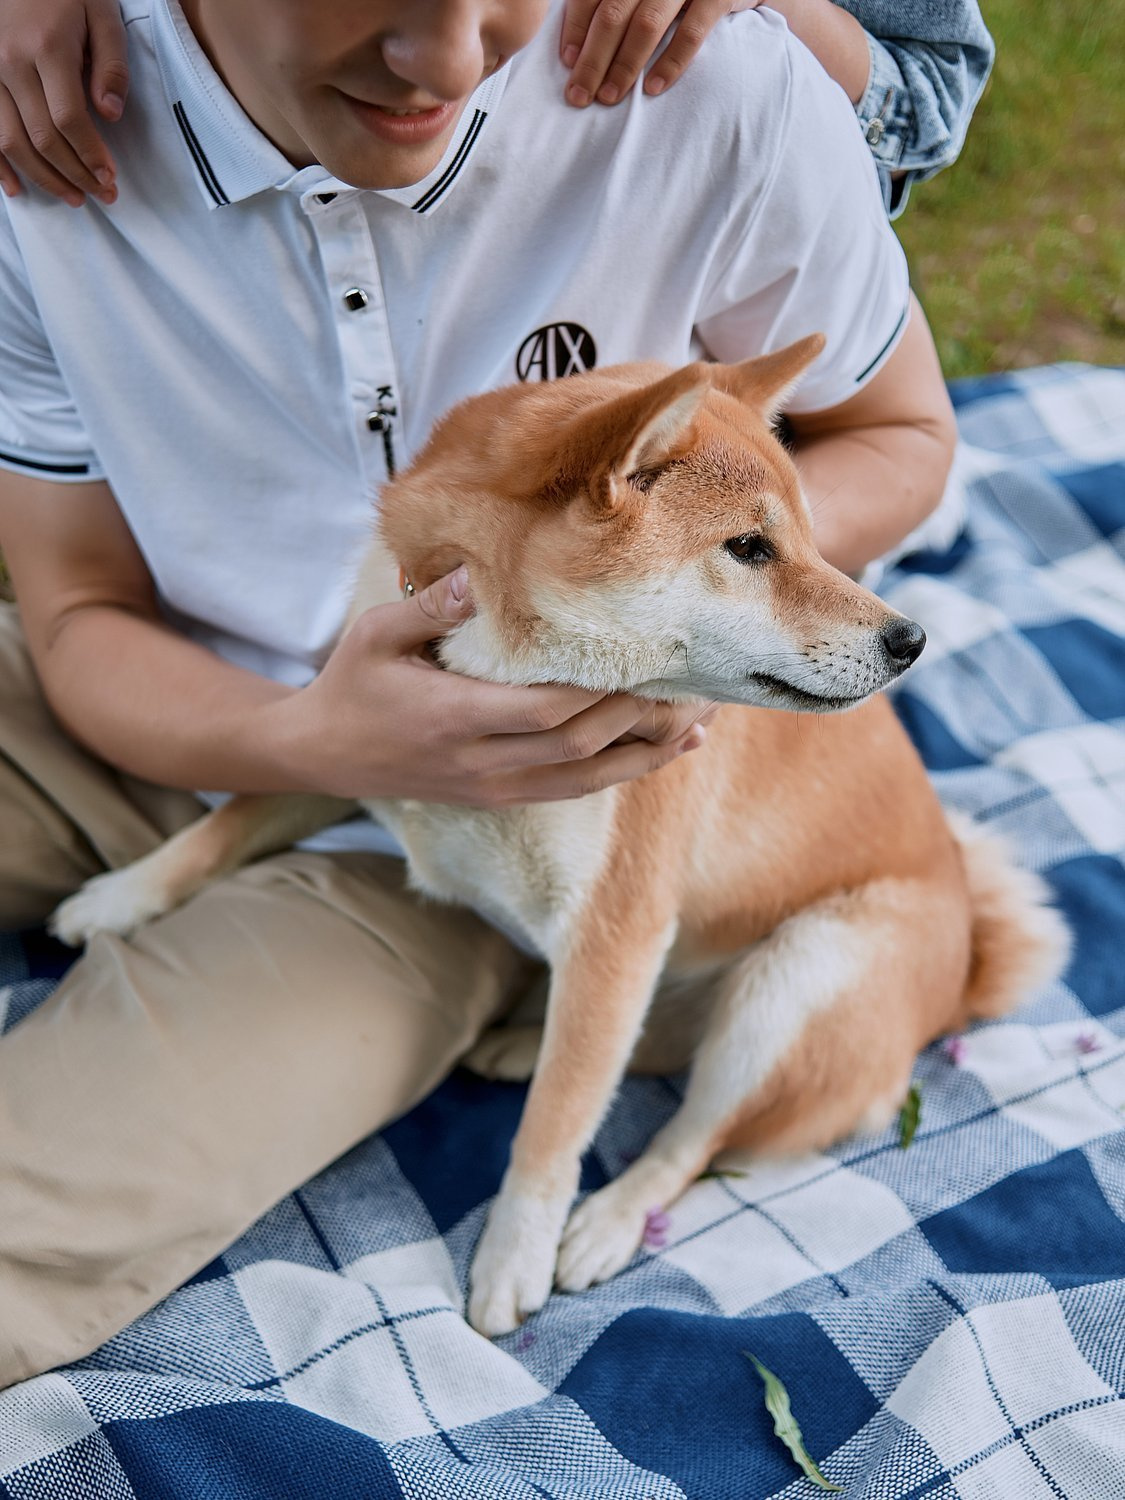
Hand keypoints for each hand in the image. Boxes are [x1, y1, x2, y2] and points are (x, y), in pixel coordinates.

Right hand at [0, 0, 127, 206]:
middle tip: (103, 195)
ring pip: (11, 141)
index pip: (69, 119)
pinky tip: (17, 188)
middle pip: (43, 138)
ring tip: (74, 197)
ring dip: (43, 178)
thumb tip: (111, 115)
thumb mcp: (101, 15)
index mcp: (47, 48)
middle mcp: (11, 63)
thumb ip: (111, 64)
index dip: (91, 155)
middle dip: (76, 174)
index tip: (111, 178)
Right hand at [271, 567, 707, 805]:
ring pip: (588, 777)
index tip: (650, 658)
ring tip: (700, 719)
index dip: (603, 692)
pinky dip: (626, 769)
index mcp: (453, 719)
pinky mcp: (503, 797)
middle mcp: (482, 763)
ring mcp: (495, 787)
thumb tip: (482, 572)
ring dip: (648, 752)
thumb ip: (431, 607)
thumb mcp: (375, 634)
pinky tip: (667, 749)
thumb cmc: (352, 684)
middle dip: (642, 716)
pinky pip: (576, 787)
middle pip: (580, 745)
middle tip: (694, 679)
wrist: (323, 755)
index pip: (545, 711)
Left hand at [560, 0, 760, 106]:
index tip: (567, 62)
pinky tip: (654, 88)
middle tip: (579, 95)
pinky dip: (671, 62)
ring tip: (609, 97)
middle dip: (593, 58)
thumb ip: (618, 6)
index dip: (577, 28)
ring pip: (646, 24)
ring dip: (625, 65)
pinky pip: (692, 32)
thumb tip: (577, 51)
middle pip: (614, 13)